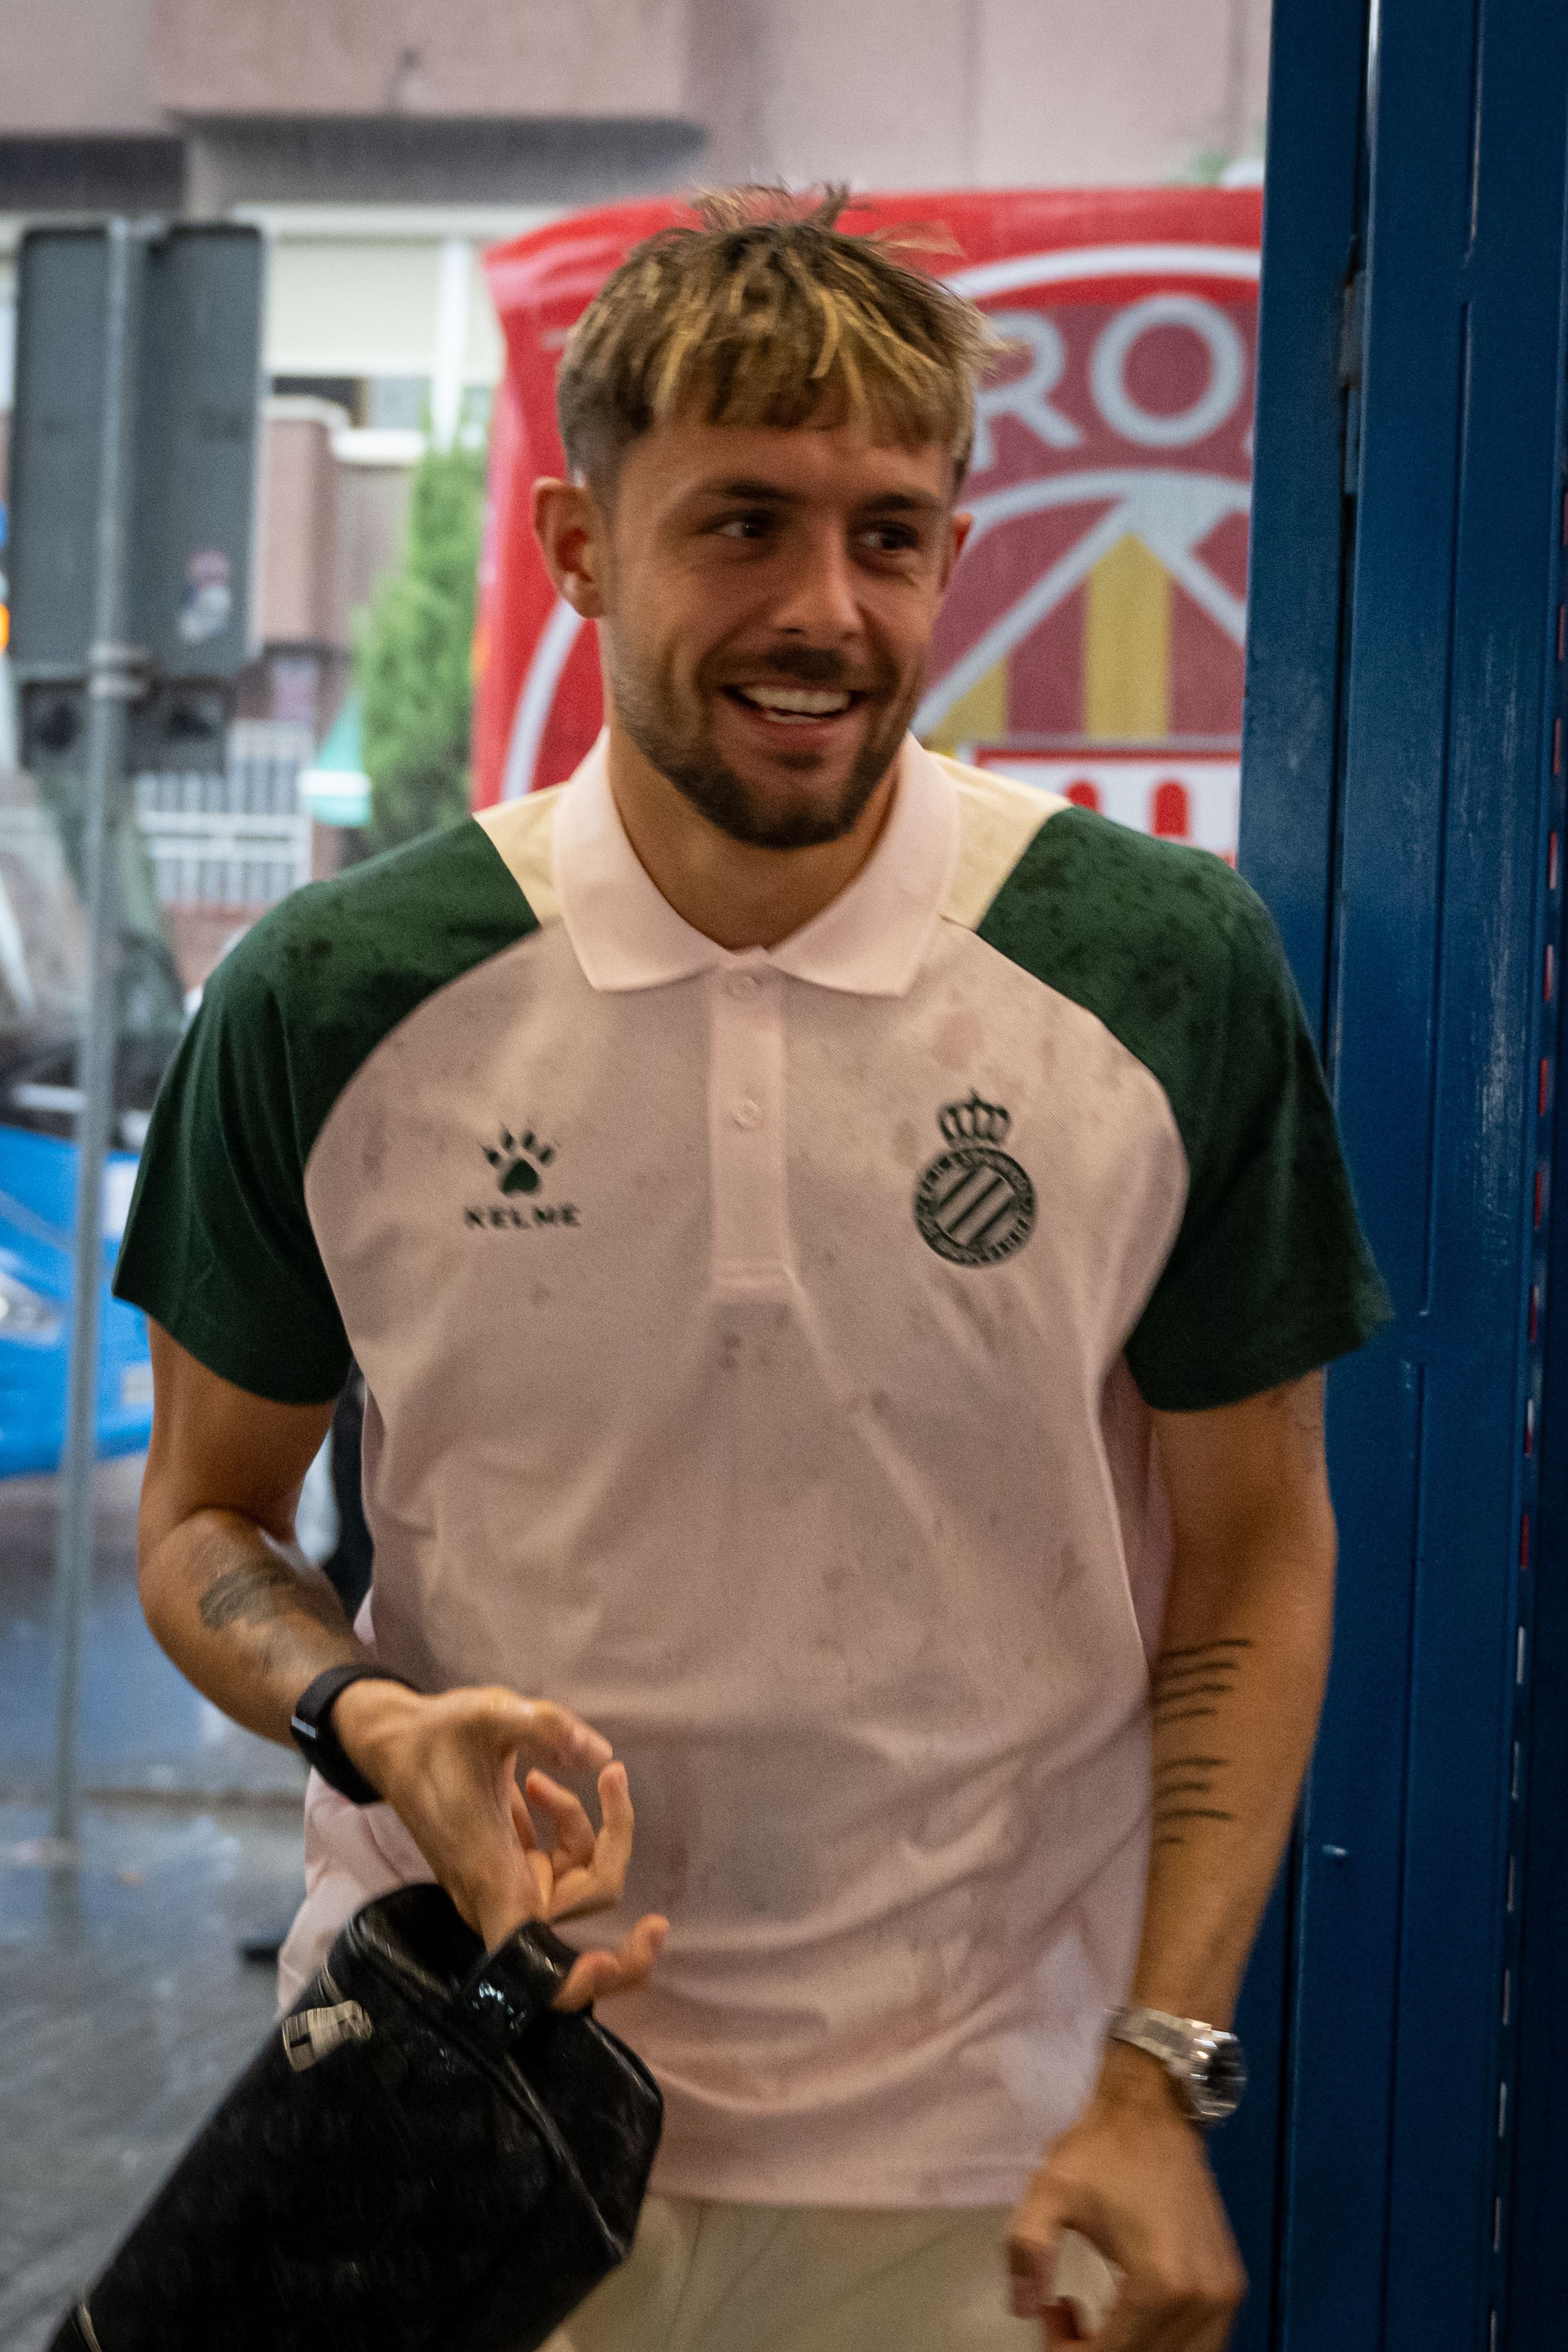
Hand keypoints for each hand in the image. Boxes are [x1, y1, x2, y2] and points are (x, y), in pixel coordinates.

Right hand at [332, 1679, 667, 2008]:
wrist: (394, 1747)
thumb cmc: (436, 1736)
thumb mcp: (488, 1714)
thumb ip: (545, 1728)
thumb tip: (600, 1754)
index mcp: (492, 1877)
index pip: (537, 1960)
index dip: (583, 1976)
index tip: (618, 1952)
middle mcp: (501, 1894)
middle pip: (590, 1894)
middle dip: (614, 1837)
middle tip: (613, 1776)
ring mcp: (506, 1884)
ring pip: (579, 1872)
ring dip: (581, 1822)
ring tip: (543, 1776)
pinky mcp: (508, 1869)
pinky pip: (561, 1863)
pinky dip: (566, 1826)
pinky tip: (536, 1787)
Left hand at [1007, 2044, 1244, 2347]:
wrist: (1154, 2105)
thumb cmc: (1102, 2148)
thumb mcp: (1049, 2191)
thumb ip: (1027, 2251)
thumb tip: (1023, 2308)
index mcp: (1161, 2284)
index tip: (1049, 2316)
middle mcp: (1204, 2300)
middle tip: (1065, 2320)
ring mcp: (1224, 2295)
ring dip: (1131, 2351)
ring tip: (1093, 2319)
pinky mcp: (1229, 2285)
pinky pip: (1197, 2343)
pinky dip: (1158, 2343)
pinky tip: (1123, 2313)